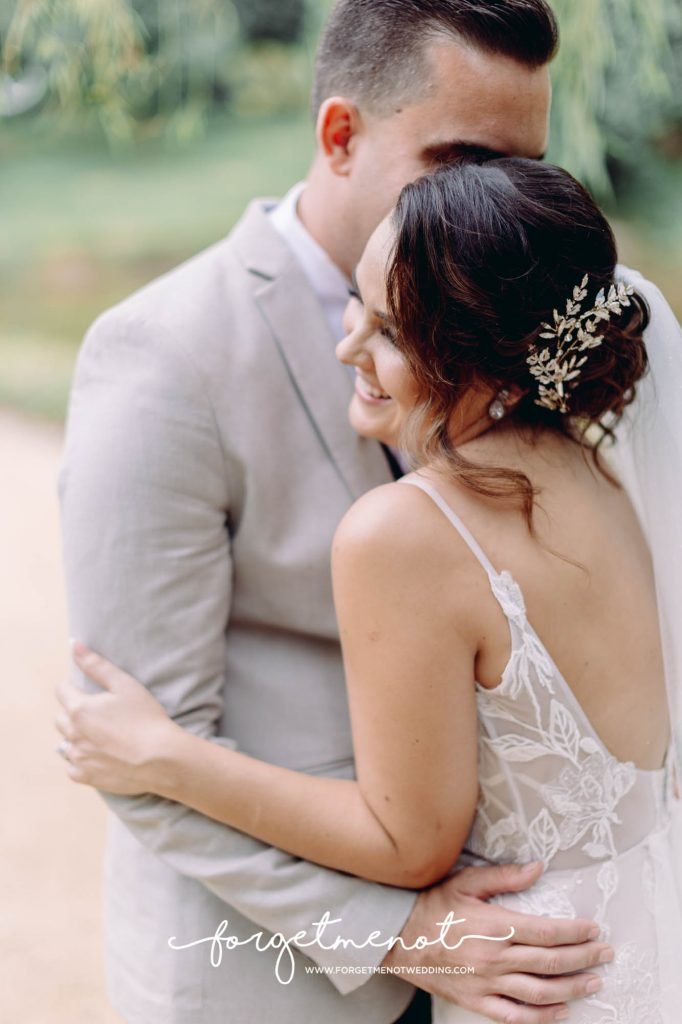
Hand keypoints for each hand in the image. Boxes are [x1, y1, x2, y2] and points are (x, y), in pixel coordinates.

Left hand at [55, 642, 177, 794]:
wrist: (161, 759)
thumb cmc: (146, 718)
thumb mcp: (125, 685)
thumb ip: (97, 665)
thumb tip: (74, 645)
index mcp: (79, 709)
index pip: (61, 690)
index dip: (74, 687)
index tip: (91, 691)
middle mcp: (72, 734)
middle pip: (60, 718)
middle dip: (74, 712)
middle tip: (100, 713)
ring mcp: (77, 758)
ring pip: (65, 743)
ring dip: (76, 737)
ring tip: (101, 735)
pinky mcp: (86, 777)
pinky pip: (72, 766)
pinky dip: (81, 760)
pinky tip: (99, 755)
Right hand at [382, 862, 611, 1023]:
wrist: (398, 938)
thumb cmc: (433, 905)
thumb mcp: (466, 882)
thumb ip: (504, 876)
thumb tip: (538, 868)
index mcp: (495, 926)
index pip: (547, 931)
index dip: (576, 932)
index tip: (594, 929)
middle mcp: (495, 958)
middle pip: (551, 962)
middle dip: (584, 958)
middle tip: (606, 954)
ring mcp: (487, 984)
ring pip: (540, 992)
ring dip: (572, 989)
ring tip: (594, 983)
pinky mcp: (477, 1002)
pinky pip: (516, 1016)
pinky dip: (543, 1017)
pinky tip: (561, 1012)